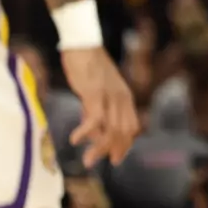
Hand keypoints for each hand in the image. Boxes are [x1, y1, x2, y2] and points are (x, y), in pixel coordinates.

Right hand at [64, 47, 139, 167]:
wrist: (82, 44)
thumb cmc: (87, 67)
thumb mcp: (95, 94)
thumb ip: (95, 114)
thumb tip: (94, 137)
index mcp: (125, 98)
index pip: (131, 127)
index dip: (124, 145)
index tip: (115, 158)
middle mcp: (122, 98)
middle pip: (123, 132)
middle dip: (112, 151)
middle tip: (96, 163)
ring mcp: (110, 96)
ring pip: (111, 129)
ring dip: (99, 148)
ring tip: (87, 160)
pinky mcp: (95, 92)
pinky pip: (95, 118)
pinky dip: (86, 132)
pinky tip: (75, 140)